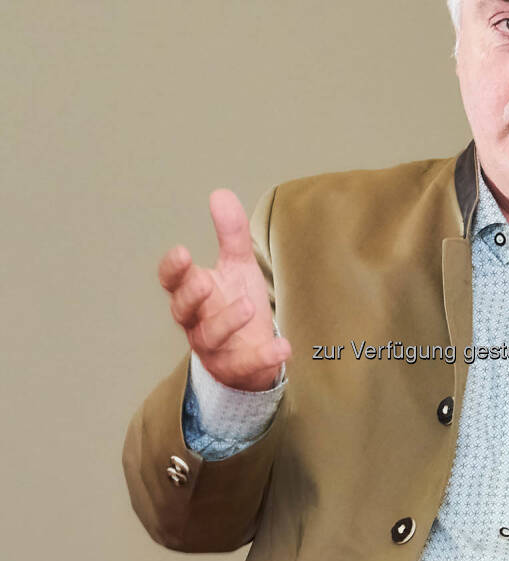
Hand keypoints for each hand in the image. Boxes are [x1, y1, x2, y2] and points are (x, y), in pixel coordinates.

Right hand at [158, 189, 291, 390]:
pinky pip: (245, 364)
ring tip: (250, 305)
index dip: (173, 270)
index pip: (172, 281)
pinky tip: (284, 347)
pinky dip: (263, 356)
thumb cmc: (236, 302)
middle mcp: (196, 321)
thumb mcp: (237, 265)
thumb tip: (219, 193)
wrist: (252, 350)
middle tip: (206, 283)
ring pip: (210, 338)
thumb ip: (230, 234)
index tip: (182, 253)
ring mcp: (214, 348)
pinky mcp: (235, 368)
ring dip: (227, 322)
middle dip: (191, 297)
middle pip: (183, 310)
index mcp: (193, 293)